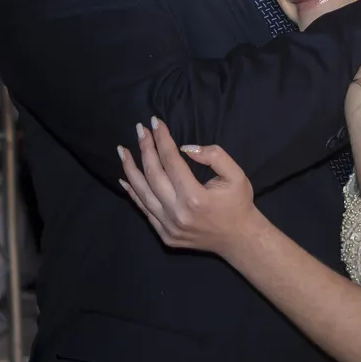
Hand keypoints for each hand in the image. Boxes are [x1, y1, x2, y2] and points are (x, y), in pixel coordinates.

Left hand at [117, 117, 256, 257]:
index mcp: (195, 197)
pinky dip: (133, 193)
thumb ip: (214, 156)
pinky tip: (124, 178)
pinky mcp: (165, 234)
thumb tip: (186, 148)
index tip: (155, 123)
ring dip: (130, 169)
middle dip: (145, 148)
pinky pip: (144, 210)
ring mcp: (168, 226)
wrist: (239, 239)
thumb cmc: (238, 204)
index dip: (162, 139)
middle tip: (139, 129)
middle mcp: (177, 213)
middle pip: (153, 174)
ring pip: (142, 193)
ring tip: (122, 150)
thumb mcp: (236, 175)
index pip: (171, 161)